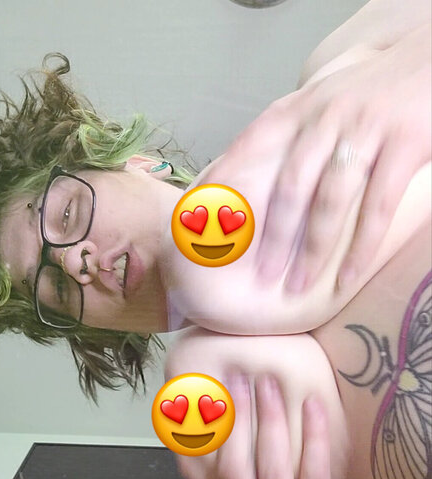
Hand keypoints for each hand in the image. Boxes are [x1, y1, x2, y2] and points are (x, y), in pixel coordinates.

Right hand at [176, 372, 354, 478]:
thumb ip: (232, 474)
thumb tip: (215, 418)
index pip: (196, 472)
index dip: (190, 433)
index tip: (191, 396)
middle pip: (233, 465)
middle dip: (234, 418)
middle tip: (238, 378)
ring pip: (271, 467)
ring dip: (269, 421)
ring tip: (268, 384)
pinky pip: (313, 471)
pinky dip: (313, 435)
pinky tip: (313, 405)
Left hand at [223, 24, 430, 290]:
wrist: (431, 60)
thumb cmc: (372, 92)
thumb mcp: (323, 100)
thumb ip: (292, 132)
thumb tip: (246, 177)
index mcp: (302, 108)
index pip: (251, 144)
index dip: (226, 183)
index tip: (202, 220)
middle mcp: (328, 116)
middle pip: (291, 186)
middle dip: (272, 237)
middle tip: (260, 277)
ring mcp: (367, 128)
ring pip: (331, 201)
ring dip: (312, 250)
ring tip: (297, 286)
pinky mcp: (405, 143)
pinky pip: (377, 206)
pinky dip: (361, 247)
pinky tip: (347, 277)